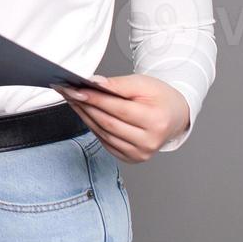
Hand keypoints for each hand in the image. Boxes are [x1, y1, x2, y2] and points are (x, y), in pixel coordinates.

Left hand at [53, 74, 189, 162]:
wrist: (174, 115)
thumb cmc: (159, 98)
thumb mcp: (142, 84)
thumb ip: (117, 85)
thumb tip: (93, 83)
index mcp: (156, 121)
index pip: (118, 110)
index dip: (94, 99)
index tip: (75, 89)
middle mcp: (149, 142)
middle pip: (108, 123)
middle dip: (85, 106)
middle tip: (68, 92)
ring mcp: (140, 153)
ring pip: (104, 133)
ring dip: (85, 116)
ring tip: (73, 100)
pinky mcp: (132, 158)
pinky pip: (105, 141)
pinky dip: (93, 127)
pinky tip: (85, 114)